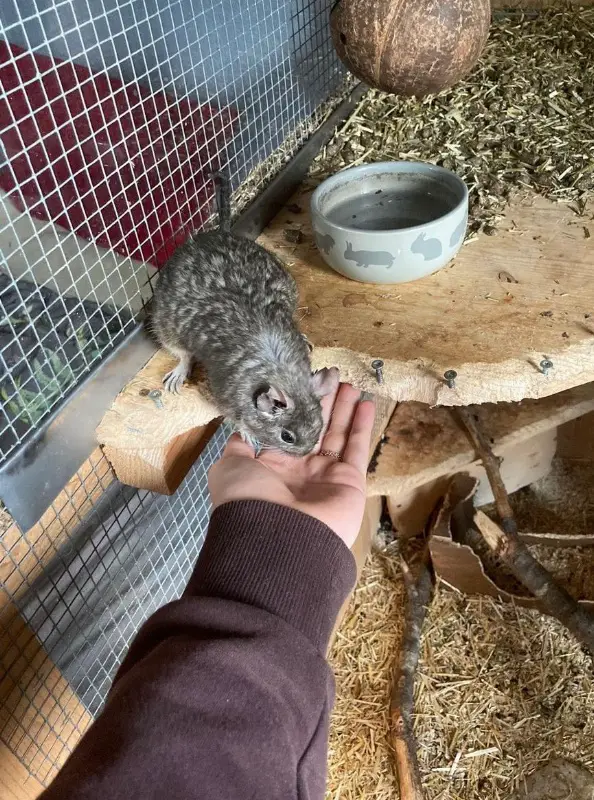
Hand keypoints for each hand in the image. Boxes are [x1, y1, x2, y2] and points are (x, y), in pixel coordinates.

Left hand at [208, 382, 375, 547]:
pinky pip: (358, 448)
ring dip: (344, 408)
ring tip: (348, 382)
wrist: (276, 539)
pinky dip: (363, 425)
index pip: (287, 430)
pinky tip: (367, 402)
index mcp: (272, 467)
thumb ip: (238, 447)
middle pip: (314, 428)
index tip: (299, 381)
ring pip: (337, 434)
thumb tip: (240, 431)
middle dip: (322, 402)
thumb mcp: (230, 467)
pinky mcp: (350, 481)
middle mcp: (299, 470)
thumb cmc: (248, 500)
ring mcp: (326, 476)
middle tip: (330, 375)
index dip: (294, 406)